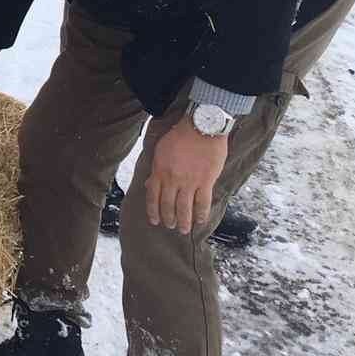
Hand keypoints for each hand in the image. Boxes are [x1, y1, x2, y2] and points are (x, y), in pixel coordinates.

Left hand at [146, 116, 228, 233]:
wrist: (202, 126)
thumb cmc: (180, 135)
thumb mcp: (160, 150)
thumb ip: (155, 169)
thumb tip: (148, 184)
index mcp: (160, 171)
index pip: (153, 196)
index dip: (153, 211)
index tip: (154, 220)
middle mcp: (173, 179)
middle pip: (168, 205)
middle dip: (168, 218)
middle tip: (170, 226)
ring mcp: (190, 181)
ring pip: (185, 208)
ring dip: (183, 221)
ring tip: (183, 229)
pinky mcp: (206, 181)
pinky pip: (203, 202)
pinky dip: (201, 213)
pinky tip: (200, 220)